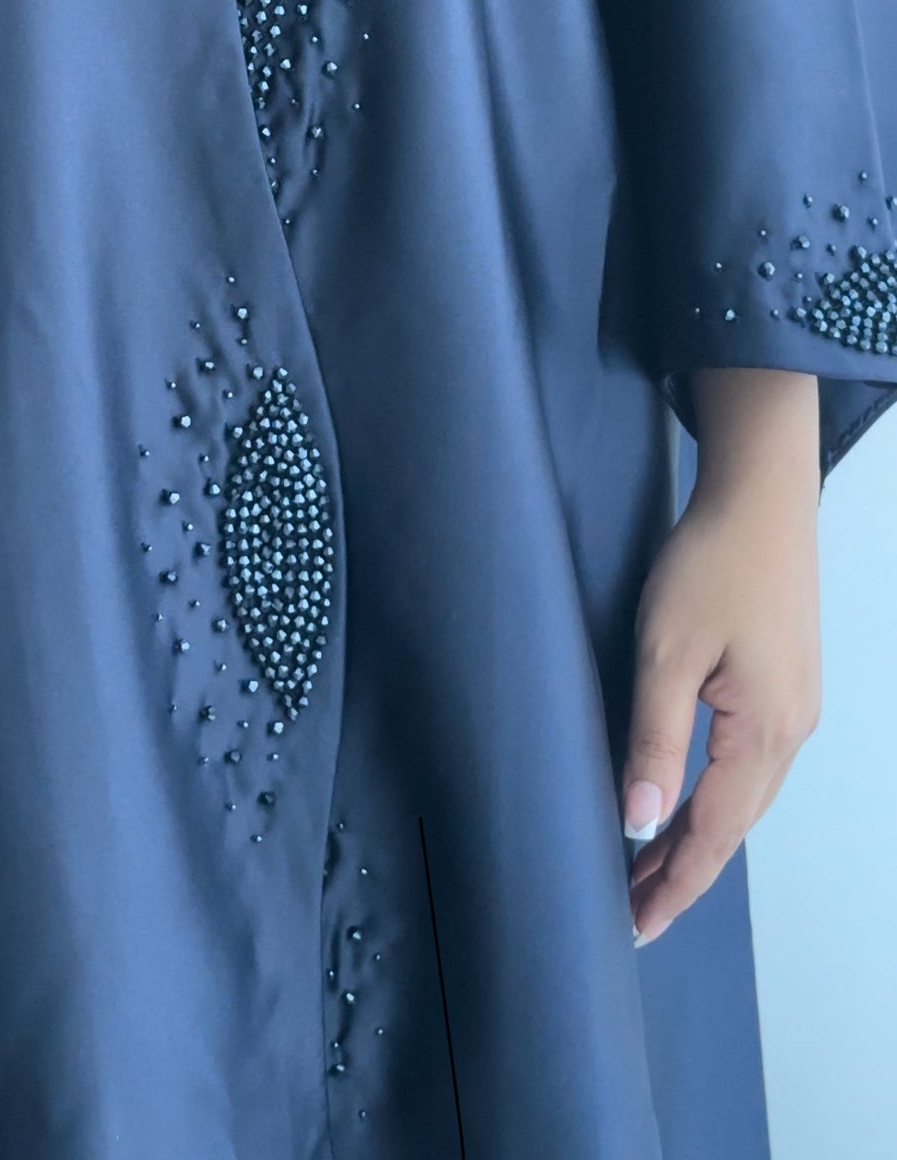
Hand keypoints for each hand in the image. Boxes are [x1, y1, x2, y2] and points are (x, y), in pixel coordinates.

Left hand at [624, 368, 821, 945]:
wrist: (761, 497)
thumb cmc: (710, 564)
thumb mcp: (666, 651)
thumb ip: (653, 740)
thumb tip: (639, 825)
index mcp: (762, 732)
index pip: (712, 835)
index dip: (672, 885)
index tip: (633, 928)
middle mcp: (791, 732)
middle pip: (733, 826)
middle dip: (681, 872)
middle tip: (629, 912)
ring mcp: (796, 708)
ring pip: (744, 798)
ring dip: (698, 836)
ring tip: (647, 869)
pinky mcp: (787, 684)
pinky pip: (750, 765)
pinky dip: (716, 798)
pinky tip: (686, 802)